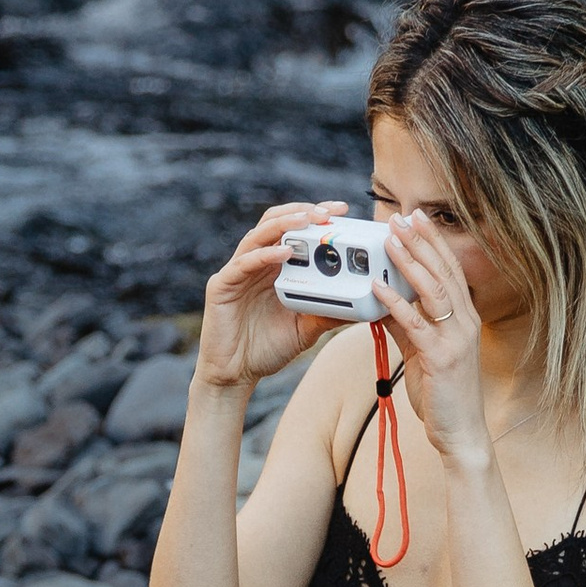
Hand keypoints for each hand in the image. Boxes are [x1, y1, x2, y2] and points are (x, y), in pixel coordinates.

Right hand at [192, 201, 345, 394]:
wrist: (236, 375)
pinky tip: (286, 252)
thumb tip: (363, 304)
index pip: (293, 228)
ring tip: (309, 220)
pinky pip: (244, 263)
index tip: (342, 211)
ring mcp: (237, 272)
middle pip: (276, 222)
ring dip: (285, 223)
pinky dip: (265, 254)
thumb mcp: (307, 327)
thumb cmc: (267, 349)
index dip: (316, 215)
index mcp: (275, 266)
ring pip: (259, 234)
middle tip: (329, 212)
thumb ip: (329, 312)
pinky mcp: (222, 286)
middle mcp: (256, 262)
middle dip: (303, 211)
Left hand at [373, 213, 490, 464]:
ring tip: (389, 240)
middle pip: (443, 271)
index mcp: (464, 318)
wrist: (460, 432)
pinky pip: (416, 324)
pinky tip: (377, 287)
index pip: (449, 270)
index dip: (432, 242)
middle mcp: (465, 322)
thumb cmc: (442, 394)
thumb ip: (405, 325)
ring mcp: (456, 339)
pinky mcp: (442, 358)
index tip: (415, 218)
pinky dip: (395, 303)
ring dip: (409, 262)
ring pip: (432, 291)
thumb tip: (381, 300)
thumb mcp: (422, 352)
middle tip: (400, 216)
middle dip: (421, 241)